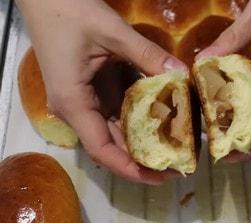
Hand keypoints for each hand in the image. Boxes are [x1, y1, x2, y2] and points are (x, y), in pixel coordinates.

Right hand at [16, 0, 186, 184]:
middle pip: (111, 146)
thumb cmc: (68, 12)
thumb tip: (181, 74)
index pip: (103, 150)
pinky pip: (117, 112)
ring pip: (116, 131)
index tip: (160, 176)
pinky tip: (162, 119)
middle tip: (177, 164)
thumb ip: (147, 54)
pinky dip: (139, 118)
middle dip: (143, 159)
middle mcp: (78, 110)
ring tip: (175, 146)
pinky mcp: (93, 91)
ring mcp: (85, 101)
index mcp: (75, 103)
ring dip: (143, 141)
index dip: (131, 168)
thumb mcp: (111, 32)